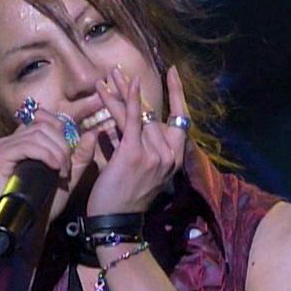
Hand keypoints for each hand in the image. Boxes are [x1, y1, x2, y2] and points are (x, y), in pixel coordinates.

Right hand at [0, 108, 97, 224]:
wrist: (37, 223)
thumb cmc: (50, 200)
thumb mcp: (71, 172)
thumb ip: (82, 154)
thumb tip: (92, 133)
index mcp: (23, 139)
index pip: (44, 118)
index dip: (63, 130)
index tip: (70, 154)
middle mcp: (8, 141)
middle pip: (43, 126)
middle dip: (63, 145)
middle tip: (67, 167)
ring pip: (37, 134)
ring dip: (57, 153)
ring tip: (62, 171)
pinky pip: (27, 146)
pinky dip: (46, 155)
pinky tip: (54, 169)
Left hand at [87, 65, 188, 215]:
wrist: (117, 220)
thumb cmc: (125, 197)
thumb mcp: (141, 169)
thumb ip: (138, 145)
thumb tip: (123, 123)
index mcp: (174, 158)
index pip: (182, 119)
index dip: (178, 94)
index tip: (173, 73)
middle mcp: (169, 155)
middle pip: (152, 113)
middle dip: (133, 90)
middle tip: (118, 70)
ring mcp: (154, 154)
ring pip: (138, 115)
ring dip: (121, 92)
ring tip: (109, 74)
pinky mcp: (135, 154)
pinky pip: (131, 121)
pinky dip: (126, 100)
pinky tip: (120, 83)